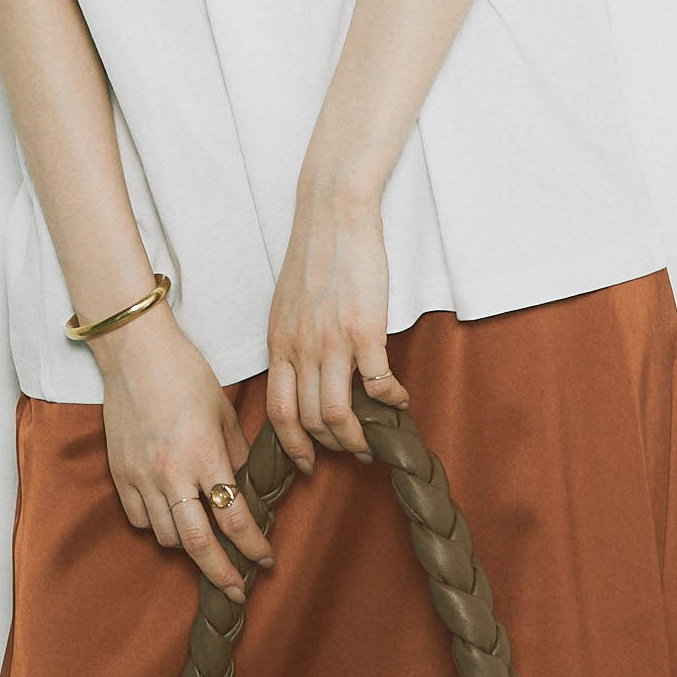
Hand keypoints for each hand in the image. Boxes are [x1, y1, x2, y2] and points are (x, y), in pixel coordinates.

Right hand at [95, 303, 277, 593]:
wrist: (134, 352)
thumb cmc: (185, 374)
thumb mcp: (224, 412)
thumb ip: (234, 454)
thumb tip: (241, 485)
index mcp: (206, 457)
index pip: (235, 519)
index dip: (253, 546)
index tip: (265, 560)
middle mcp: (173, 474)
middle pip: (198, 544)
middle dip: (221, 573)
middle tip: (236, 590)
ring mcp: (142, 477)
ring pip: (166, 537)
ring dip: (189, 546)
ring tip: (205, 544)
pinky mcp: (120, 474)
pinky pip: (140, 519)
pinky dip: (157, 526)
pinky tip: (170, 517)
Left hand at [265, 182, 410, 469]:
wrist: (333, 213)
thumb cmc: (315, 255)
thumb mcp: (287, 306)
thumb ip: (292, 341)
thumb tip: (302, 373)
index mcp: (279, 344)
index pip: (277, 411)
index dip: (292, 445)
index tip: (306, 463)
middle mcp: (300, 349)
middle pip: (307, 420)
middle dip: (330, 449)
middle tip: (352, 454)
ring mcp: (331, 341)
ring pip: (336, 413)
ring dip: (358, 436)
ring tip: (374, 440)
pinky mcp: (364, 329)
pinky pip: (376, 384)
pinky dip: (390, 401)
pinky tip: (399, 400)